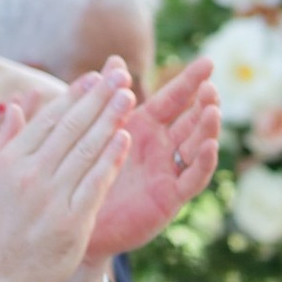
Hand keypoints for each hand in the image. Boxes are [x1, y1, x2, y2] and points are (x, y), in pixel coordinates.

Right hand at [0, 70, 133, 281]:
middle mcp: (29, 175)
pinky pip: (95, 184)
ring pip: (85, 150)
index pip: (48, 120)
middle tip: (121, 75)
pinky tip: (125, 138)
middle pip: (70, 128)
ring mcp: (51, 198)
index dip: (73, 96)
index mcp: (7, 162)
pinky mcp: (71, 221)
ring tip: (128, 96)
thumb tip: (12, 105)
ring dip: (109, 120)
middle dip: (98, 98)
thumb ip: (1, 143)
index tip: (95, 77)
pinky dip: (110, 159)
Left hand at [88, 56, 220, 260]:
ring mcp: (168, 173)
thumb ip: (106, 97)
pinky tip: (209, 146)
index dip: (190, 81)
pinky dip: (202, 163)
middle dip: (204, 103)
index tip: (208, 62)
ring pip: (196, 147)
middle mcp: (161, 149)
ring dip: (206, 128)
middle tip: (212, 87)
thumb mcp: (93, 130)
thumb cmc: (80, 174)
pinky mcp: (169, 198)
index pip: (172, 99)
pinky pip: (192, 179)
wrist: (69, 220)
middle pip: (191, 121)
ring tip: (212, 110)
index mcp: (143, 128)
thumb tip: (114, 61)